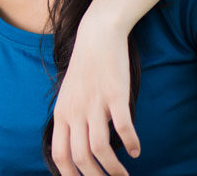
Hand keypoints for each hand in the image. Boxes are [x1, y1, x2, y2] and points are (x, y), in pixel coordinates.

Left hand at [49, 15, 138, 175]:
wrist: (97, 34)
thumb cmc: (85, 67)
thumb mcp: (68, 95)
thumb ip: (70, 120)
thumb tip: (77, 147)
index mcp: (61, 113)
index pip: (60, 155)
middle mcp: (75, 111)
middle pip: (81, 157)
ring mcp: (95, 103)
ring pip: (100, 148)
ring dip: (114, 168)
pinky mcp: (115, 94)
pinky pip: (123, 127)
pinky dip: (131, 143)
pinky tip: (137, 151)